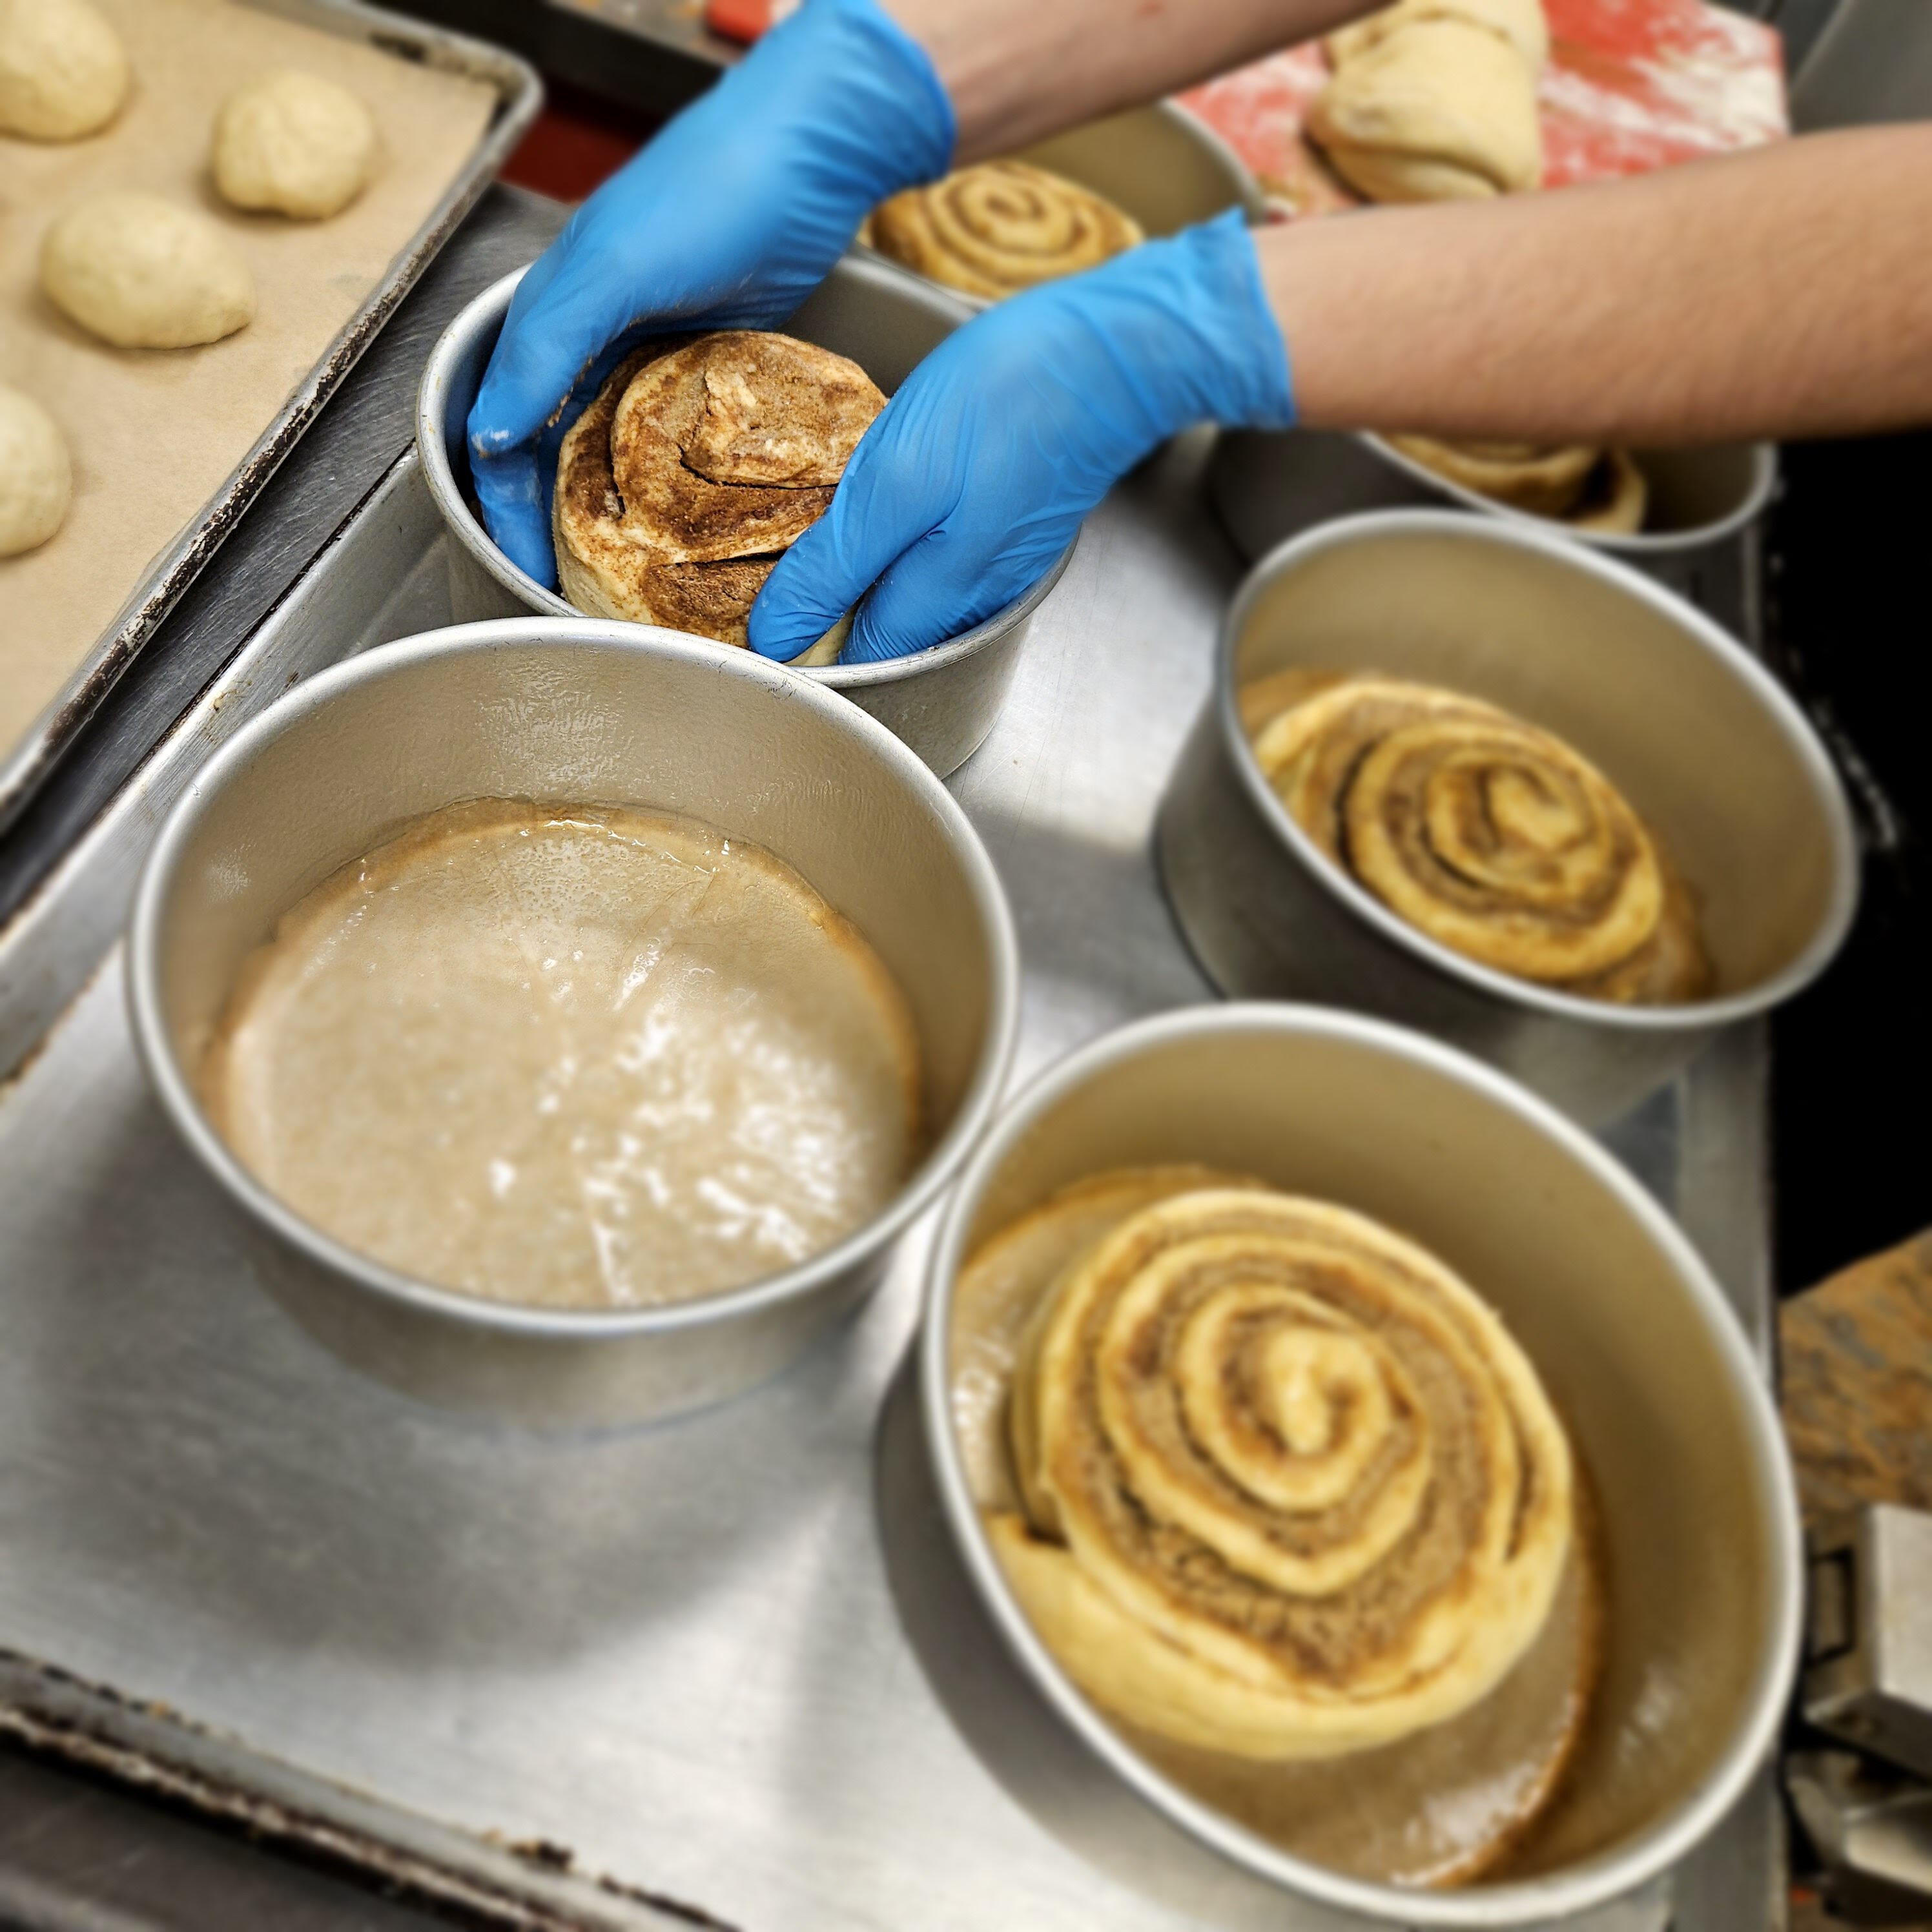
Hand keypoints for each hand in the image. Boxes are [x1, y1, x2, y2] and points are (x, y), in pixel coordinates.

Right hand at [465, 0, 952, 587]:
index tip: (524, 568)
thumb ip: (550, 345)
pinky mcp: (710, 362)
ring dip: (608, 511)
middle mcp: (593, 337)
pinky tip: (680, 522)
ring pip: (608, 450)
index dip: (505, 505)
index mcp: (551, 313)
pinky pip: (672, 437)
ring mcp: (653, 351)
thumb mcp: (617, 268)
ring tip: (618, 574)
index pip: (502, 430)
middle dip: (551, 523)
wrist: (814, 152)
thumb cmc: (713, 192)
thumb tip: (491, 434)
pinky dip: (666, 482)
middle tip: (570, 588)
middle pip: (550, 450)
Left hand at [748, 210, 1295, 663]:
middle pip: (884, 634)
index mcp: (936, 597)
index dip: (797, 644)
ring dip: (862, 578)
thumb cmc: (1007, 399)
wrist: (1116, 349)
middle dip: (826, 615)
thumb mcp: (899, 481)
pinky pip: (944, 556)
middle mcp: (972, 598)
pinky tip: (886, 502)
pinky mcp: (1016, 521)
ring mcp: (1000, 562)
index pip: (853, 657)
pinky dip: (904, 543)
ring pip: (914, 595)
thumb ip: (838, 567)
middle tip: (760, 568)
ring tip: (809, 536)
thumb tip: (777, 638)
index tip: (745, 614)